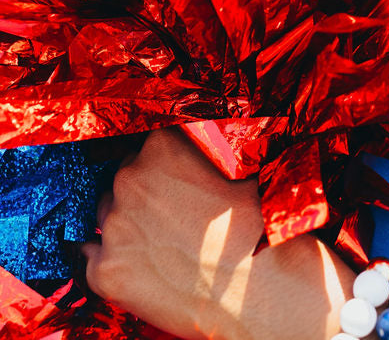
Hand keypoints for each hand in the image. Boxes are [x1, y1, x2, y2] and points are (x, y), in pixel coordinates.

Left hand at [82, 127, 353, 339]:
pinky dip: (111, 265)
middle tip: (166, 221)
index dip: (156, 170)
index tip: (168, 185)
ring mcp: (114, 225)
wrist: (255, 286)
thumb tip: (199, 159)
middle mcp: (130, 177)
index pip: (142, 148)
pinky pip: (91, 260)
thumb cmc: (253, 228)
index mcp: (162, 145)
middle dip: (138, 199)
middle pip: (119, 182)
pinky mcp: (104, 270)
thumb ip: (200, 158)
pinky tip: (140, 270)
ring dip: (124, 229)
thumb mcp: (234, 170)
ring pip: (105, 219)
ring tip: (158, 248)